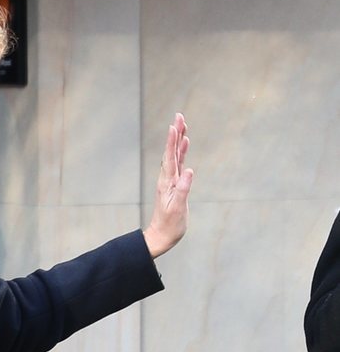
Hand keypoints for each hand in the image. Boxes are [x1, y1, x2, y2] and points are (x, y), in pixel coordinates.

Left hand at [143, 113, 193, 258]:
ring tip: (182, 124)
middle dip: (175, 134)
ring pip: (175, 156)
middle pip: (171, 152)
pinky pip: (178, 164)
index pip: (170, 158)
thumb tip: (189, 171)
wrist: (162, 235)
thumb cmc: (170, 225)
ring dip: (178, 140)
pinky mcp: (175, 184)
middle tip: (179, 116)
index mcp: (167, 183)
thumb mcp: (178, 209)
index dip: (172, 141)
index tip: (175, 125)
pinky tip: (184, 144)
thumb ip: (183, 190)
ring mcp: (170, 181)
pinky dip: (181, 152)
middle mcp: (167, 178)